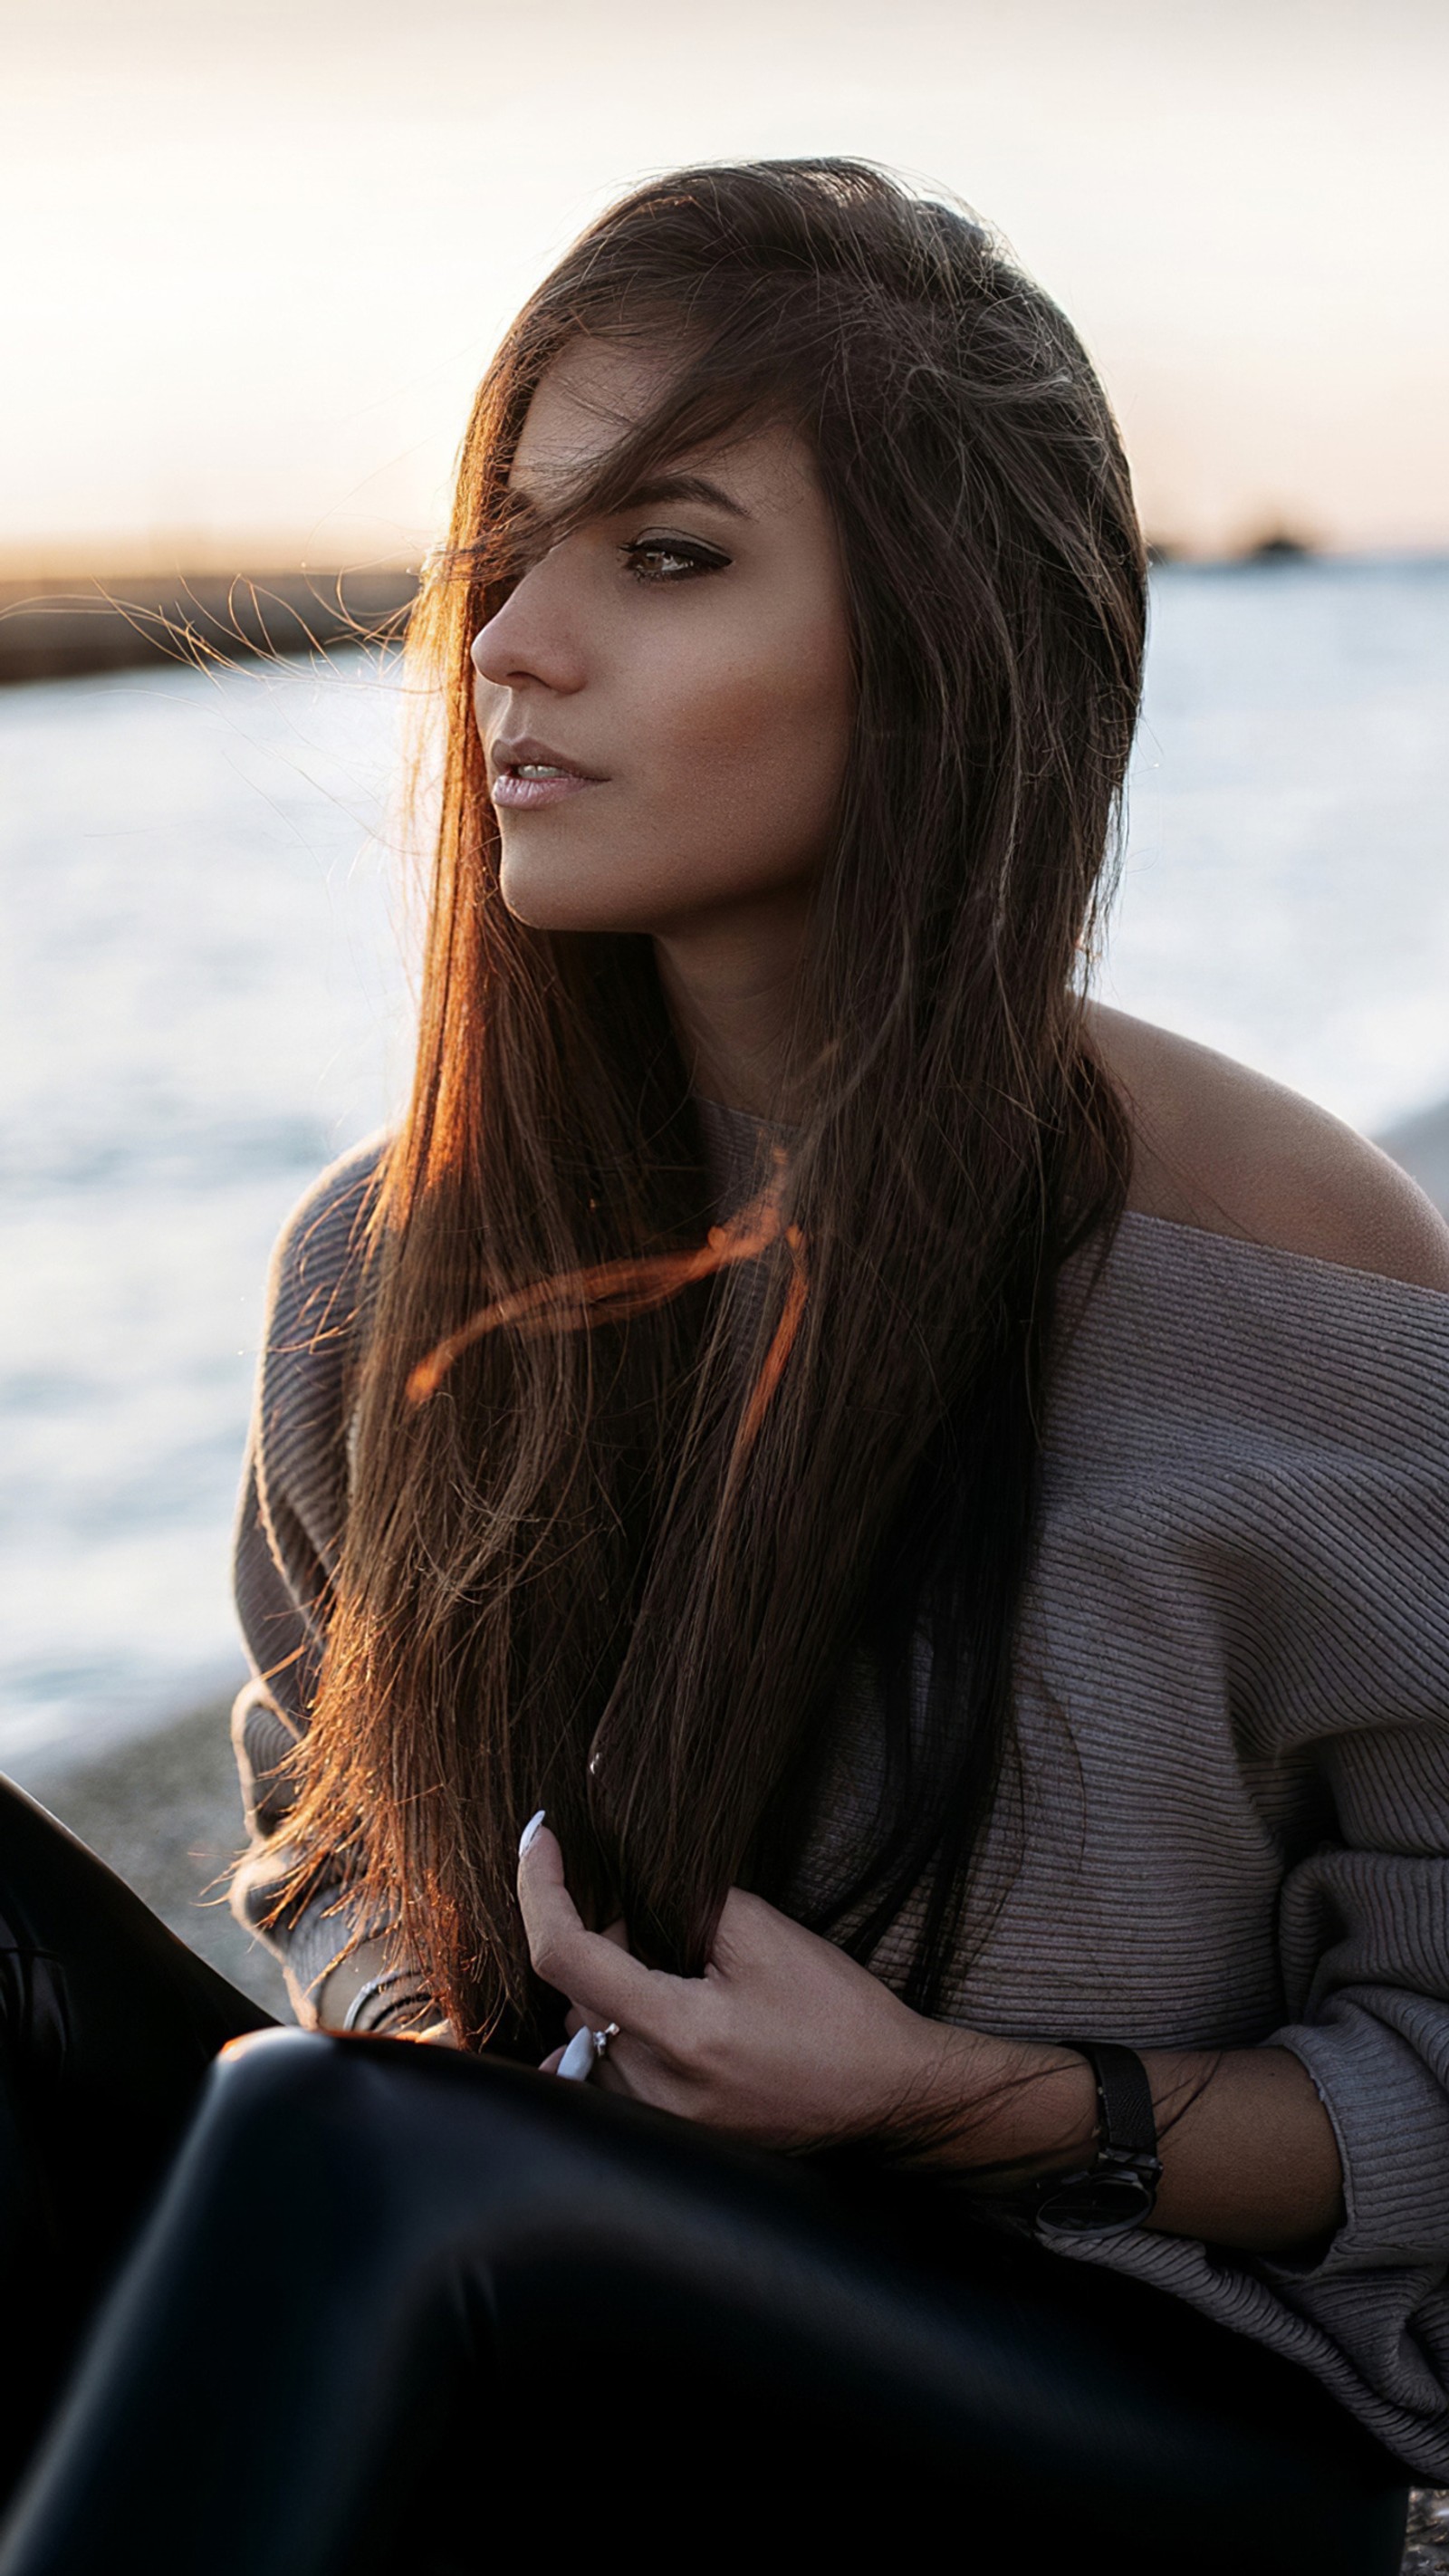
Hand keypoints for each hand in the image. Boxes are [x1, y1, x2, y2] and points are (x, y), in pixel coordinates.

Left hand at [517, 1818, 994, 2151]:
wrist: (888, 2095)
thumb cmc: (837, 2018)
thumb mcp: (765, 1936)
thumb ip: (685, 1907)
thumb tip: (628, 1903)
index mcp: (676, 2032)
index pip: (565, 1954)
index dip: (540, 1887)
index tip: (541, 1839)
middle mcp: (652, 2087)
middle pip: (577, 1992)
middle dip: (607, 1942)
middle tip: (673, 1929)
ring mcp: (658, 2120)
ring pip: (591, 2031)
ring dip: (618, 1990)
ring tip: (695, 1980)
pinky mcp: (670, 2133)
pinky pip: (613, 2069)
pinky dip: (626, 2030)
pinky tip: (673, 2014)